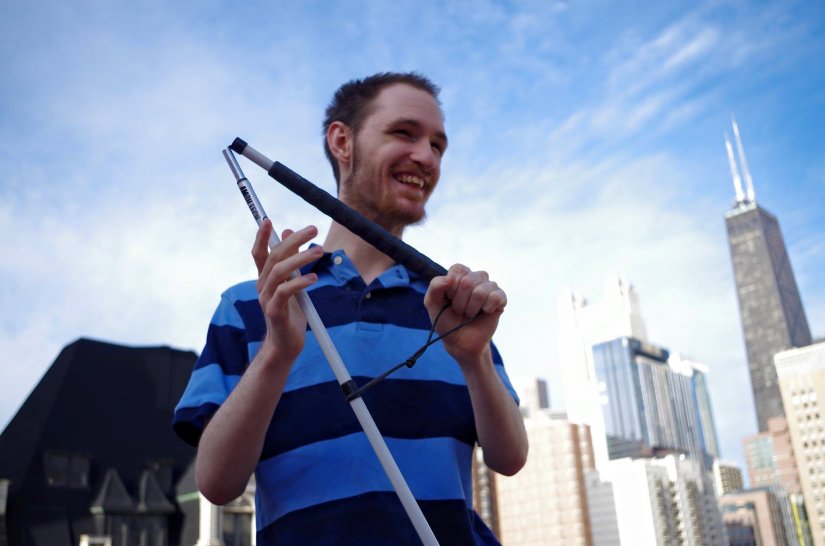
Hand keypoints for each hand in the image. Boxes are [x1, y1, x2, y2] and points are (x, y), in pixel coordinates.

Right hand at [251, 220, 323, 365]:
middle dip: (293, 240)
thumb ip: (290, 260)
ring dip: (300, 259)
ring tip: (320, 251)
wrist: (285, 345)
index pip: (260, 253)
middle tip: (313, 230)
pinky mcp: (275, 311)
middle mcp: (262, 286)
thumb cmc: (290, 314)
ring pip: (280, 271)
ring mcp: (267, 298)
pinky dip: (300, 282)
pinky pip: (285, 292)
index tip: (267, 220)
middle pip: (274, 256)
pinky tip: (314, 277)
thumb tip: (288, 231)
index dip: (261, 236)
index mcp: (265, 278)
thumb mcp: (292, 283)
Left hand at [423, 264, 505, 365]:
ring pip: (481, 291)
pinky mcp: (500, 298)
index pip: (458, 269)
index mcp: (460, 275)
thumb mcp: (432, 303)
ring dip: (471, 308)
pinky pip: (496, 297)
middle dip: (460, 302)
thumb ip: (435, 286)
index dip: (451, 286)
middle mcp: (476, 278)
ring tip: (470, 314)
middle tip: (459, 311)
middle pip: (468, 281)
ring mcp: (489, 287)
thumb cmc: (446, 321)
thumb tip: (449, 278)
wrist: (460, 342)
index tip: (449, 299)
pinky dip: (487, 308)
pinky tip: (484, 313)